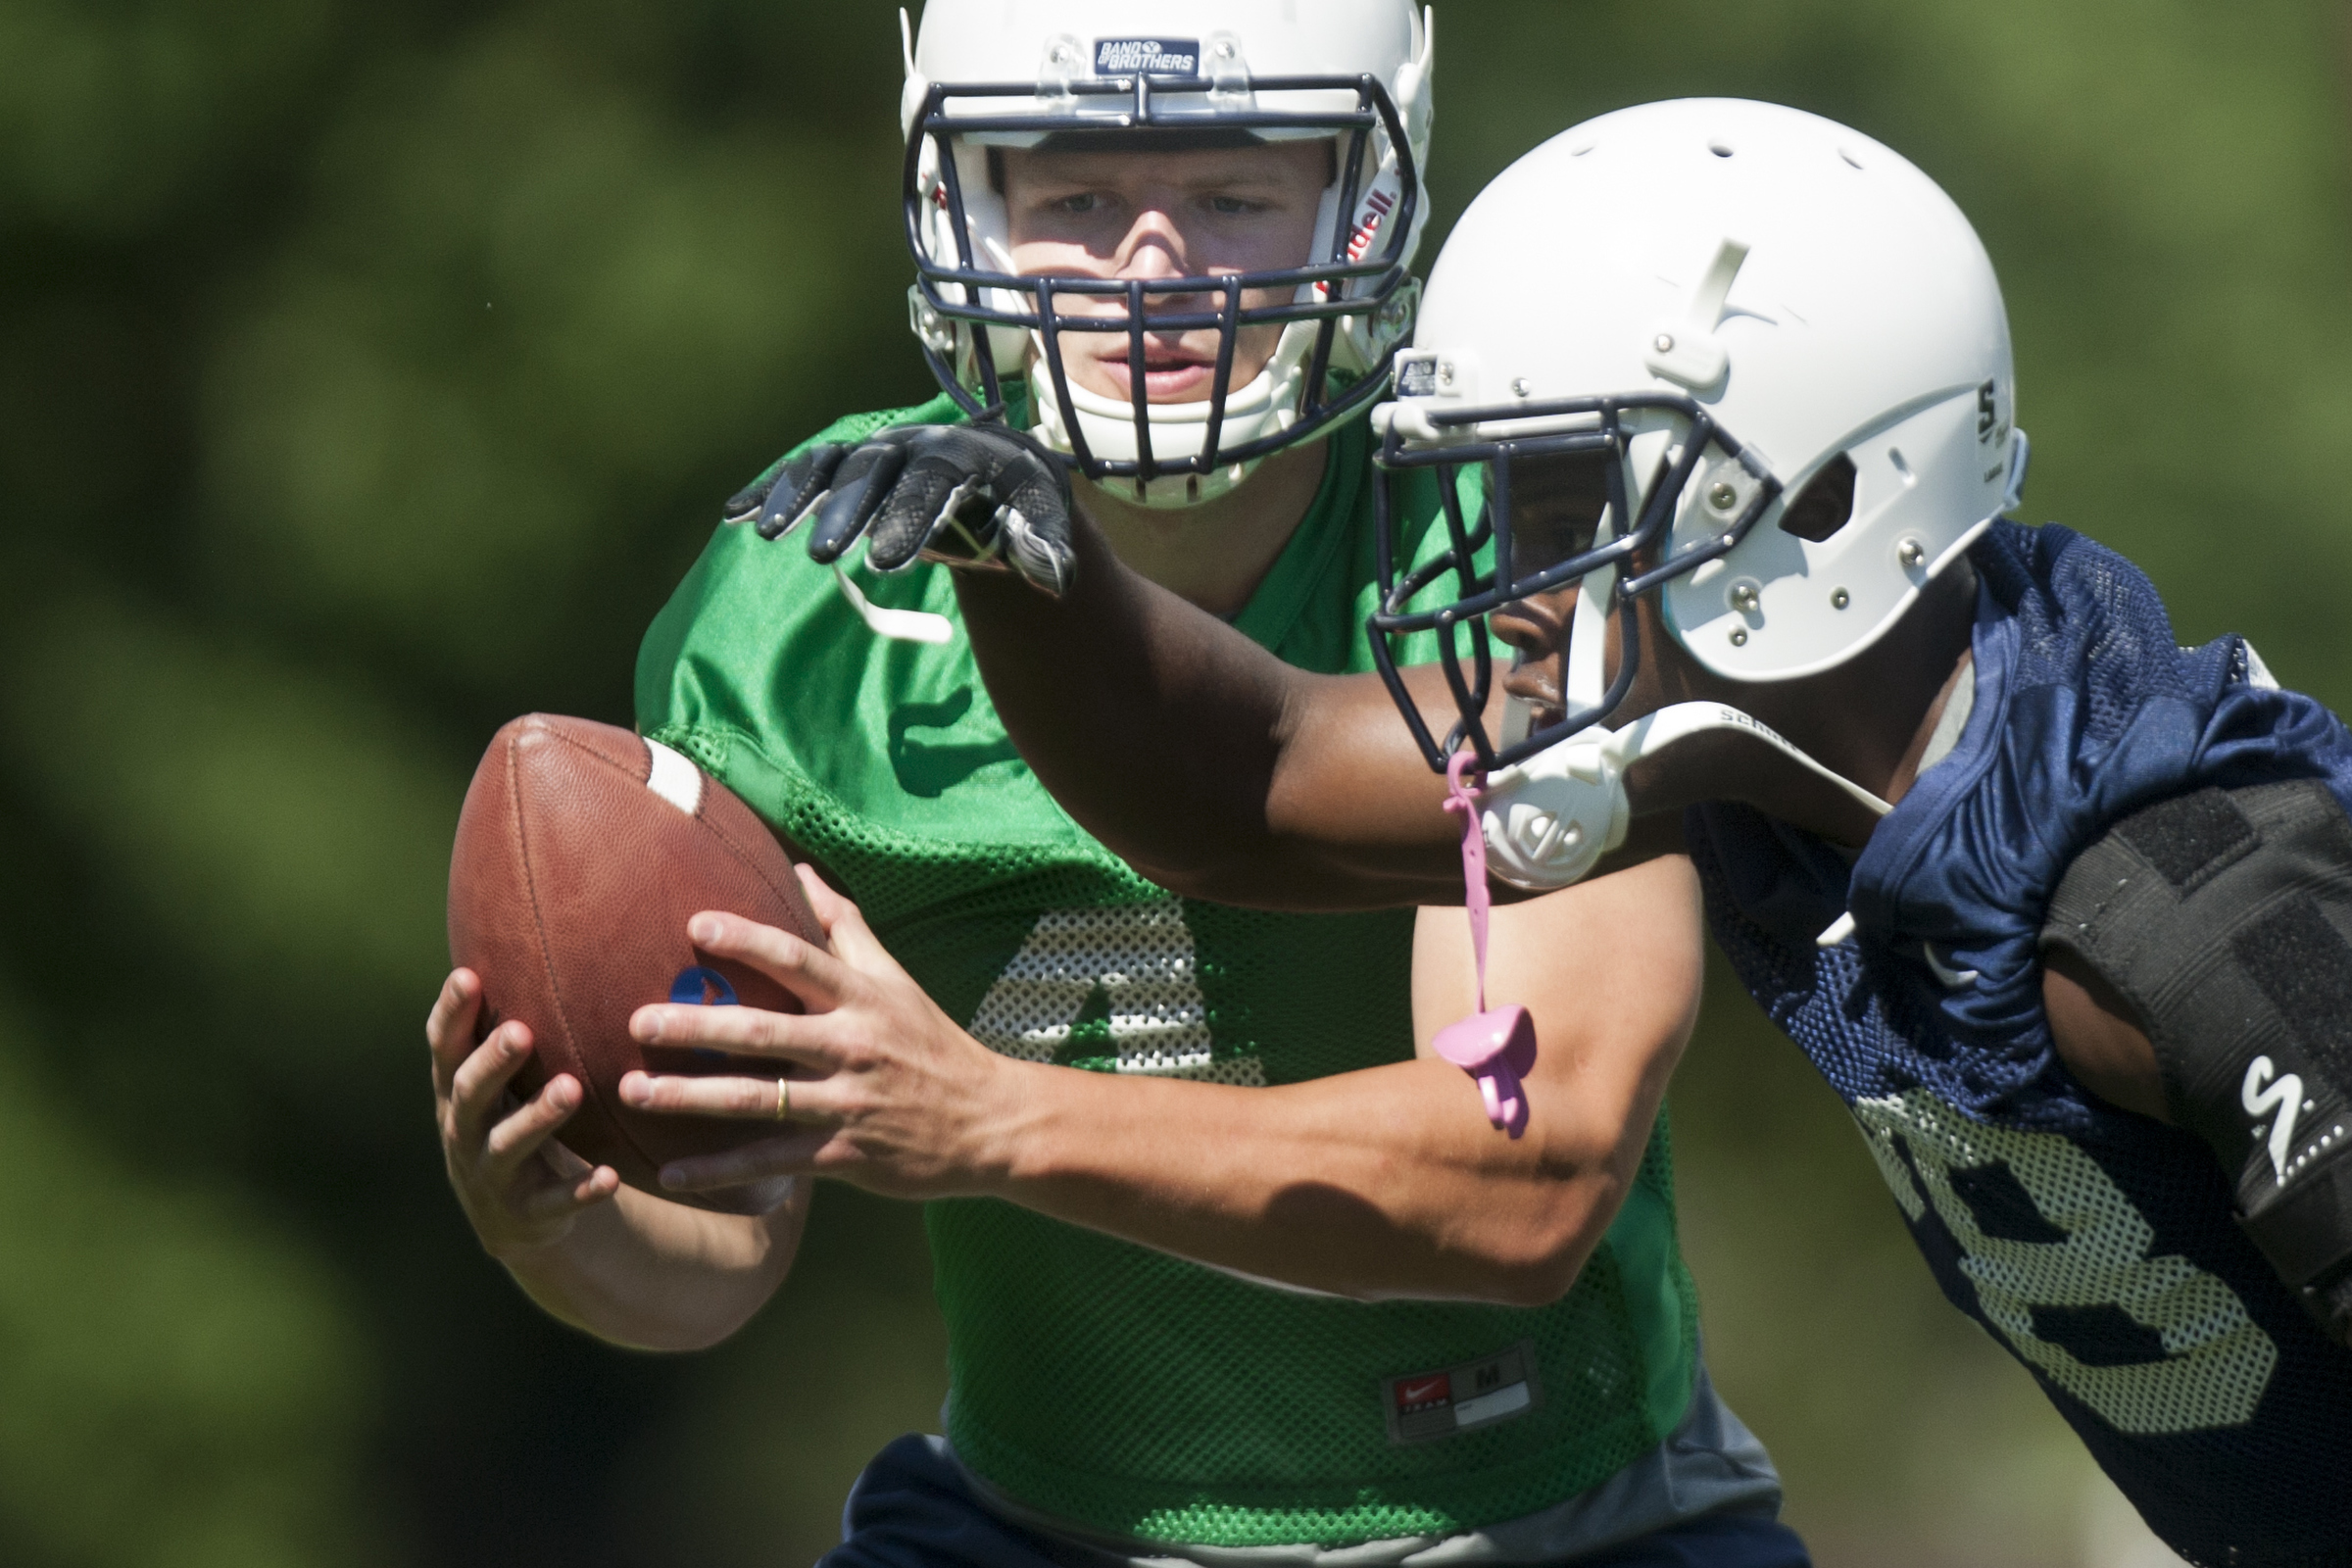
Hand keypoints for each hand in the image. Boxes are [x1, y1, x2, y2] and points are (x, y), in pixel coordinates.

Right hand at [427, 968, 619, 1257]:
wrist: (516, 1214)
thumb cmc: (514, 1116)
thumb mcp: (505, 1076)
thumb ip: (511, 1021)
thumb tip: (544, 927)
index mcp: (456, 1088)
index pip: (444, 1045)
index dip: (452, 1014)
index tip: (468, 976)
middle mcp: (464, 1129)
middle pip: (469, 1092)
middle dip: (493, 1061)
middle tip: (521, 1032)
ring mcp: (490, 1175)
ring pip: (507, 1145)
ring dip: (538, 1117)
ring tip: (571, 1090)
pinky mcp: (525, 1214)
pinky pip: (553, 1203)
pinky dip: (579, 1192)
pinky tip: (608, 1178)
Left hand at [618, 868, 1024, 1199]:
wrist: (990, 1124)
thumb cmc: (932, 1044)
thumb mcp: (896, 981)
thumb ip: (846, 927)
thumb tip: (801, 871)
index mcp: (862, 998)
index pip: (800, 960)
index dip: (749, 941)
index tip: (695, 927)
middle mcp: (852, 1046)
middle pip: (764, 1031)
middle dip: (696, 1026)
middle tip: (637, 1021)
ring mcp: (848, 1103)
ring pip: (757, 1100)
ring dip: (690, 1099)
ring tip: (633, 1092)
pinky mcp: (844, 1154)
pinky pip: (771, 1162)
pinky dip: (720, 1171)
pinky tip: (670, 1174)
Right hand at [742, 422, 1074, 596]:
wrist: (998, 463)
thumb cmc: (1020, 497)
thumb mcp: (1042, 515)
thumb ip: (1045, 544)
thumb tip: (1055, 576)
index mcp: (960, 453)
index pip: (931, 482)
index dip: (909, 516)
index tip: (886, 561)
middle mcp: (909, 445)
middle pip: (873, 471)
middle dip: (846, 510)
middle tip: (824, 556)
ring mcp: (874, 452)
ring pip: (829, 465)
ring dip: (797, 494)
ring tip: (765, 534)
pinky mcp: (848, 465)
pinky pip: (804, 471)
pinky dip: (770, 488)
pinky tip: (735, 514)